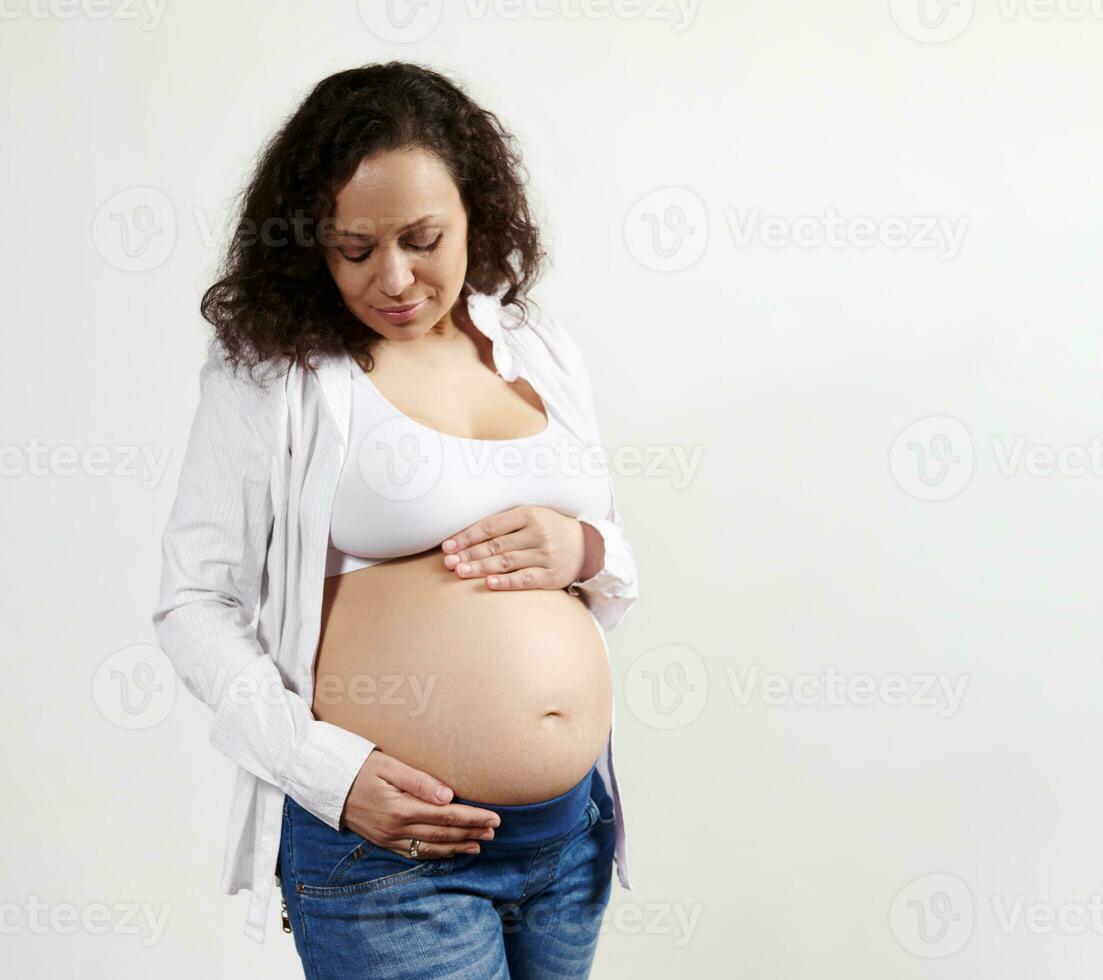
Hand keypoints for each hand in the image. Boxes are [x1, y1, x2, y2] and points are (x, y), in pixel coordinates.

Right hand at [340, 751, 500, 858]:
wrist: (325, 782)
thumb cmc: (359, 766)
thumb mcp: (389, 766)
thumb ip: (419, 781)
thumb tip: (448, 796)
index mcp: (400, 808)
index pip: (446, 816)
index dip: (472, 818)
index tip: (494, 818)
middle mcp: (395, 828)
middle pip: (442, 834)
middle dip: (471, 833)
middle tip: (494, 831)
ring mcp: (388, 838)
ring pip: (430, 847)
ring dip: (457, 847)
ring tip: (479, 844)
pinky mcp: (382, 841)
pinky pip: (413, 853)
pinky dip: (435, 854)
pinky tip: (449, 852)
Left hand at [440, 505, 603, 590]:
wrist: (588, 546)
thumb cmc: (551, 529)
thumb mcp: (532, 516)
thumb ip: (505, 522)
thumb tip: (467, 534)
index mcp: (530, 514)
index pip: (491, 526)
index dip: (467, 536)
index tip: (448, 545)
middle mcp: (538, 534)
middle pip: (496, 545)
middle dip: (469, 554)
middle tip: (448, 562)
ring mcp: (545, 556)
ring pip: (506, 562)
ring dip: (480, 568)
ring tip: (460, 572)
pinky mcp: (551, 576)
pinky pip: (525, 580)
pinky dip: (506, 582)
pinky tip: (489, 583)